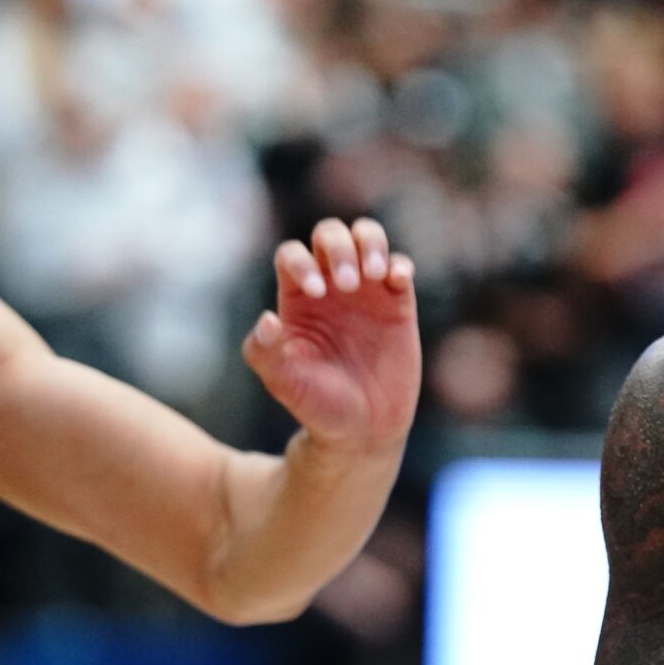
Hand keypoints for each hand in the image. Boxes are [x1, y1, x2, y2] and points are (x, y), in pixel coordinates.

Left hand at [245, 218, 419, 450]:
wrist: (362, 430)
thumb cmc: (317, 405)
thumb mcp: (284, 383)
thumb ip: (264, 352)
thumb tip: (266, 319)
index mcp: (297, 300)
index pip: (292, 255)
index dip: (301, 263)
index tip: (316, 292)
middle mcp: (330, 286)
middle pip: (329, 234)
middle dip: (338, 247)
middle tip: (347, 284)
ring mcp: (366, 291)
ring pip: (366, 237)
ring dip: (370, 244)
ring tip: (373, 274)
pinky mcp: (397, 302)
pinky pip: (399, 266)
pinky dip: (399, 264)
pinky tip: (397, 279)